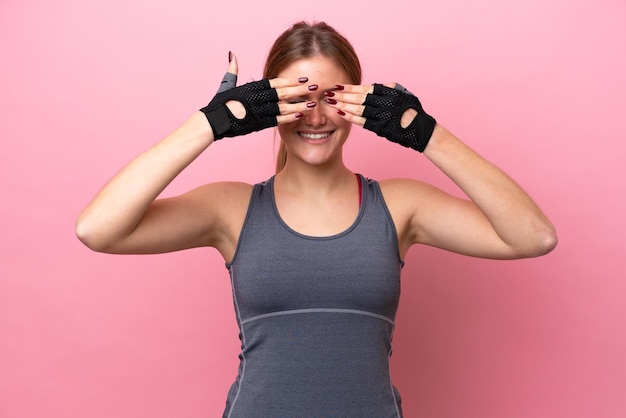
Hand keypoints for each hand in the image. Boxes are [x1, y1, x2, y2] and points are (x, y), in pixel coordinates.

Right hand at [201, 53, 319, 139]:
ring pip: (282, 107)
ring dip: (298, 105)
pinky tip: (299, 116)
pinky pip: (276, 120)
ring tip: (312, 104)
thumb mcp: (226, 85)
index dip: (290, 81)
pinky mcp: (257, 124)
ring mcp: (258, 111)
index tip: (303, 79)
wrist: (213, 122)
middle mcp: (256, 98)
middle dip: (299, 90)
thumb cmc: (218, 104)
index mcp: (251, 87)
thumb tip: (232, 54)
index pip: (275, 82)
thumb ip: (232, 70)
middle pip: (282, 93)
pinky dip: (288, 118)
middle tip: (314, 87)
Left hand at [327, 83, 435, 151]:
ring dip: (344, 105)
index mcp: (388, 92)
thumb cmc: (412, 110)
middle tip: (328, 93)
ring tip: (331, 103)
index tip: (338, 86)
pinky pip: (363, 121)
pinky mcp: (380, 127)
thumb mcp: (403, 94)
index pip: (365, 88)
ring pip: (359, 109)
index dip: (350, 87)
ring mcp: (382, 115)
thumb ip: (390, 89)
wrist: (420, 129)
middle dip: (342, 95)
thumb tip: (378, 85)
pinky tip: (341, 114)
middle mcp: (384, 102)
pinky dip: (351, 118)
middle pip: (359, 97)